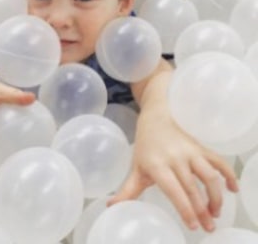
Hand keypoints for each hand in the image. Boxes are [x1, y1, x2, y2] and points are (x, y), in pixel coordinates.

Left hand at [108, 110, 237, 230]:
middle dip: (202, 210)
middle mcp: (174, 158)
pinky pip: (219, 161)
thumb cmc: (146, 146)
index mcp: (157, 164)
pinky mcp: (201, 147)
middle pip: (192, 187)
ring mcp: (190, 151)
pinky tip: (233, 189)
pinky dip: (229, 174)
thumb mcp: (136, 168)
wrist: (156, 116)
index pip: (173, 189)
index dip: (184, 208)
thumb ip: (128, 190)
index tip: (193, 225)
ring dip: (216, 196)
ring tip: (216, 212)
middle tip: (209, 227)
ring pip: (208, 175)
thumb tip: (111, 207)